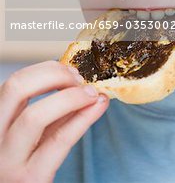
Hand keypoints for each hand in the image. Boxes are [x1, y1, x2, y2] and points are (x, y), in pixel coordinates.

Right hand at [0, 60, 108, 181]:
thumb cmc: (32, 164)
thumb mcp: (37, 132)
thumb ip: (53, 108)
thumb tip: (83, 82)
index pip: (14, 82)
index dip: (46, 69)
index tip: (70, 70)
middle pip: (17, 89)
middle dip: (54, 75)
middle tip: (79, 78)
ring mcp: (8, 161)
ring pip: (35, 116)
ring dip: (70, 97)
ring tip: (92, 93)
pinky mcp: (30, 179)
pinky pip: (59, 140)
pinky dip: (83, 119)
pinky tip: (98, 107)